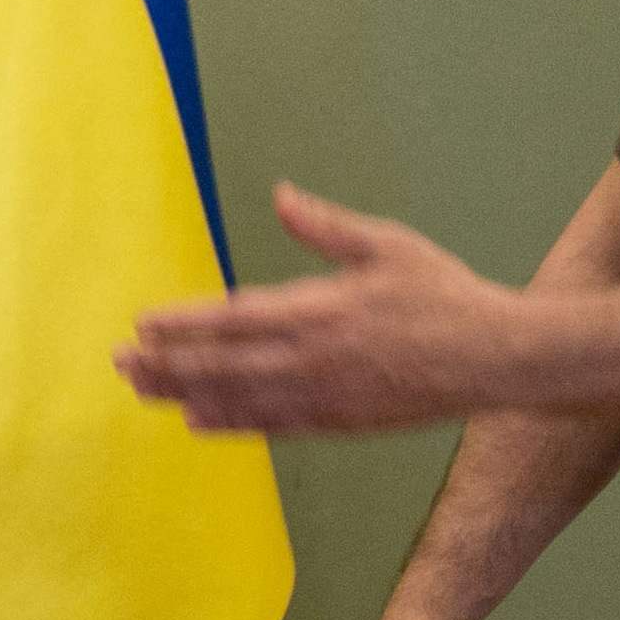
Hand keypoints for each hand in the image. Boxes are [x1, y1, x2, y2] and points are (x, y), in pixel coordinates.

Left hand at [117, 181, 522, 436]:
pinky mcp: (343, 422)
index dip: (183, 326)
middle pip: (224, 366)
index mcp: (320, 310)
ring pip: (241, 400)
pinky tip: (198, 421)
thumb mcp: (387, 244)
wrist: (500, 358)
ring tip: (142, 391)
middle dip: (167, 364)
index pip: (234, 319)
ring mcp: (327, 397)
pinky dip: (232, 423)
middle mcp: (314, 360)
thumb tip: (280, 194)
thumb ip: (326, 226)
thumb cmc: (445, 294)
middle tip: (119, 362)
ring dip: (186, 395)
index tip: (141, 325)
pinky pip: (274, 425)